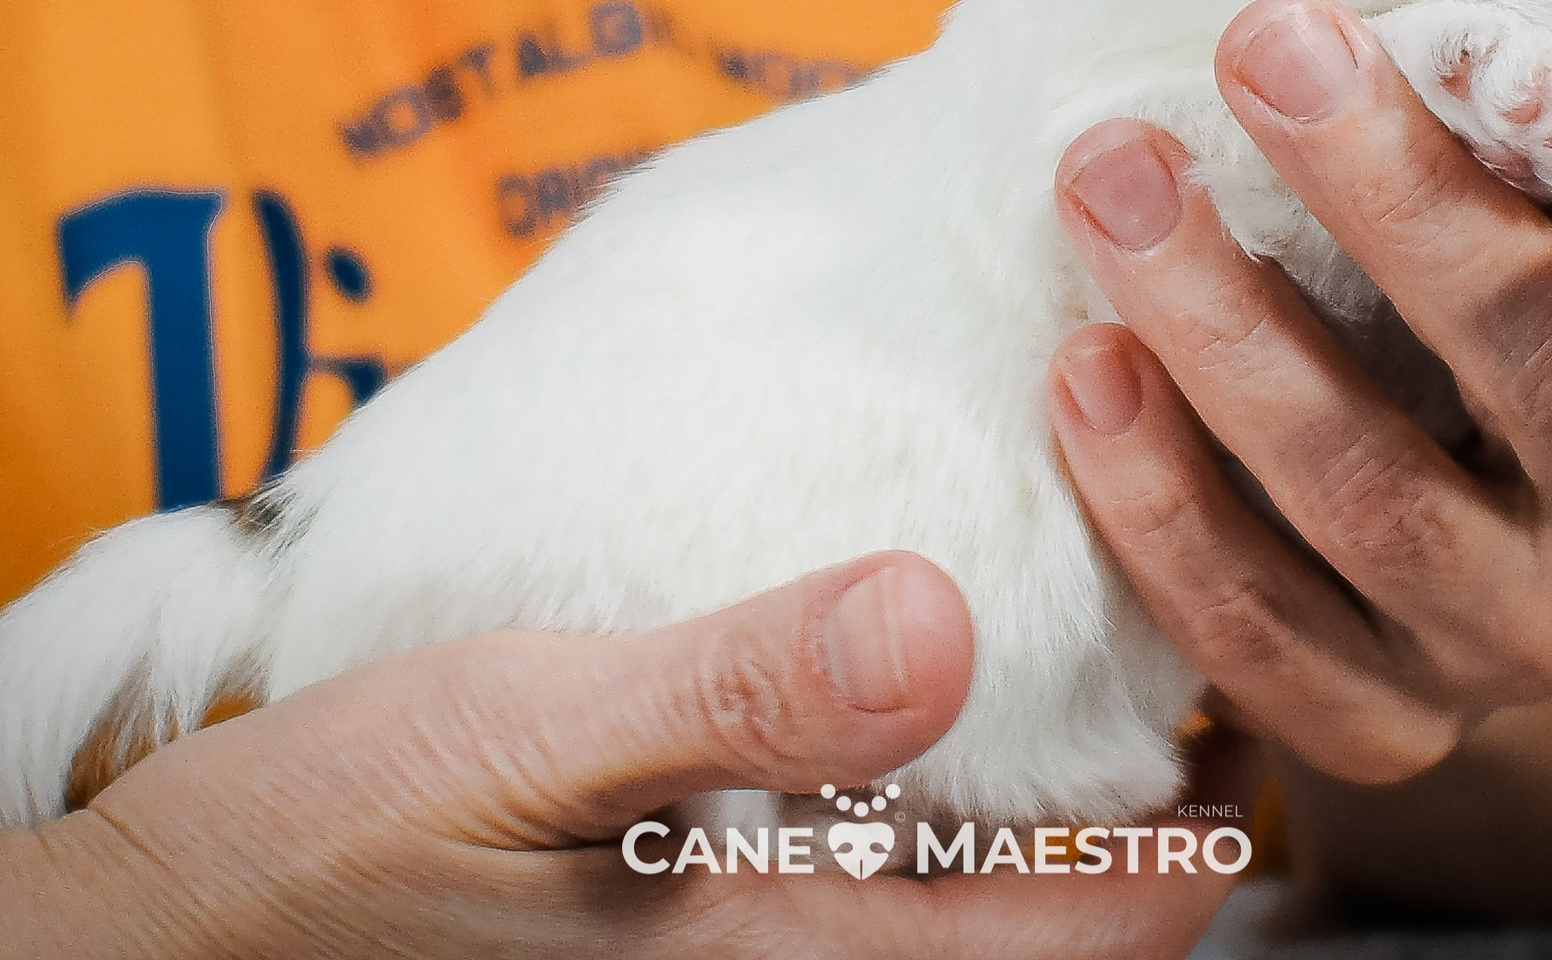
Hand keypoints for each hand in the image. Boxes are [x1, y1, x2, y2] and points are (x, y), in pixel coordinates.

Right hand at [17, 555, 1252, 958]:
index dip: (1174, 859)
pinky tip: (878, 782)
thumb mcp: (515, 738)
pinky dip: (895, 872)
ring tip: (1064, 751)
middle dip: (1118, 873)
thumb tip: (941, 624)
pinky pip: (819, 941)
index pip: (1054, 944)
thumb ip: (732, 695)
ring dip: (1012, 874)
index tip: (1235, 746)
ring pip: (920, 956)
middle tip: (1182, 738)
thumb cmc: (315, 854)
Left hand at [1047, 0, 1551, 783]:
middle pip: (1537, 375)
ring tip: (1108, 178)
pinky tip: (1082, 370)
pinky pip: (1261, 634)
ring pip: (1373, 502)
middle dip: (1402, 206)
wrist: (1448, 528)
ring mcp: (1501, 638)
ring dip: (1233, 334)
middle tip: (1265, 46)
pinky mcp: (1372, 719)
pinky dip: (1164, 506)